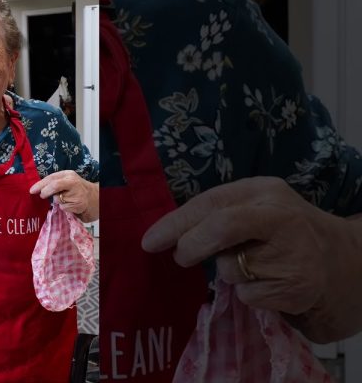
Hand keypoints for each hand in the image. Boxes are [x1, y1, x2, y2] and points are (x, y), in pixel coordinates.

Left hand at [29, 170, 98, 221]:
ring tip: (63, 199)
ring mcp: (77, 194)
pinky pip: (63, 207)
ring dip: (56, 201)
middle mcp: (73, 182)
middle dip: (45, 192)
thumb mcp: (65, 180)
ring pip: (58, 199)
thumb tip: (36, 189)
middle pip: (55, 186)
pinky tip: (68, 204)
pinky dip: (63, 207)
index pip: (52, 178)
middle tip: (42, 196)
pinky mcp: (78, 204)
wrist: (91, 197)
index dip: (40, 184)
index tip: (32, 190)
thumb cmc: (73, 188)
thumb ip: (52, 182)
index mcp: (68, 174)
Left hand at [141, 177, 351, 323]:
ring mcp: (291, 254)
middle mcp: (281, 218)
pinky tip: (266, 281)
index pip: (211, 203)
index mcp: (264, 191)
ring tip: (250, 264)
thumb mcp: (253, 207)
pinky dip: (246, 292)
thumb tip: (164, 234)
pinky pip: (247, 294)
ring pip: (230, 269)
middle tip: (180, 257)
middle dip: (191, 246)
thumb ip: (216, 213)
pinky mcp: (295, 287)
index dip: (176, 223)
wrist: (336, 259)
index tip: (149, 241)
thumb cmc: (278, 230)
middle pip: (221, 228)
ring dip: (226, 272)